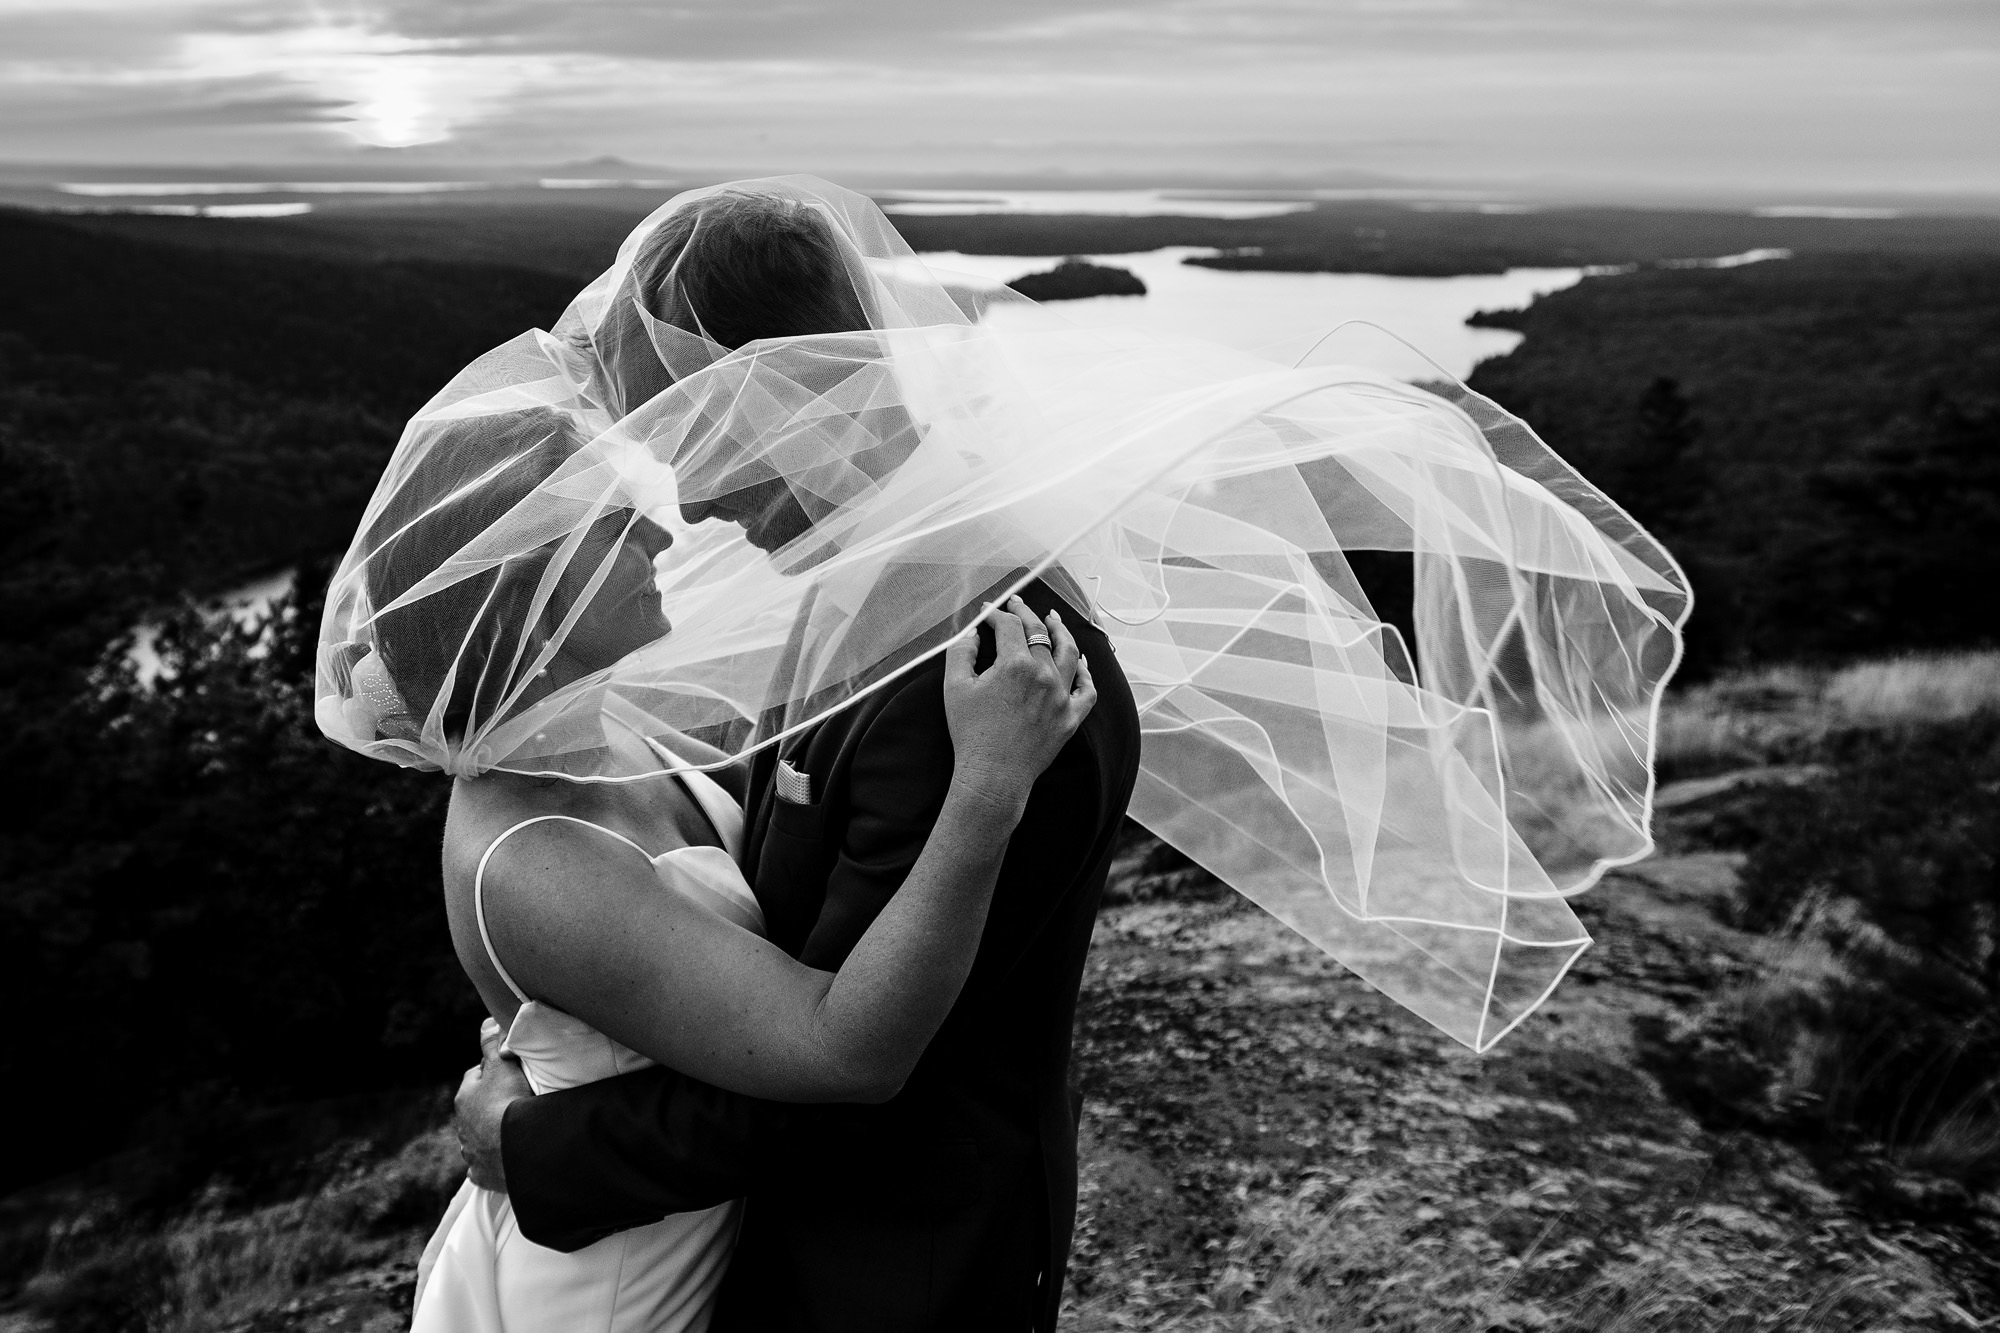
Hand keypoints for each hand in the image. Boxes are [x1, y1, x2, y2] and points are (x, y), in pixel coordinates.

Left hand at [454, 1020, 532, 1192]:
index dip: (493, 1073)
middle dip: (491, 1106)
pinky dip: (493, 1162)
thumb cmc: (509, 1102)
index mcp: (465, 1097)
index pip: (476, 1078)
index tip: (511, 1073)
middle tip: (518, 1101)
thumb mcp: (503, 1065)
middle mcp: (462, 1126)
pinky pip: (485, 1166)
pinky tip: (507, 1158)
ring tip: (516, 1130)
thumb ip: (494, 1043)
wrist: (515, 1148)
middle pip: (477, 1109)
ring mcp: (471, 1152)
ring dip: (492, 1134)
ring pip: (479, 1138)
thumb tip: (487, 1021)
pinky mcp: (482, 1175)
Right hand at [943, 596, 1095, 810]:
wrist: (993, 776)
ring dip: (1062, 632)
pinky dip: (1086, 672)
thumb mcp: (955, 687)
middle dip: (1026, 613)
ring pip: (1070, 653)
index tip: (988, 612)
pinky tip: (1081, 662)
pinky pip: (1088, 689)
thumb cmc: (970, 733)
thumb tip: (974, 634)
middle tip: (1017, 604)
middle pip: (1040, 633)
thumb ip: (962, 652)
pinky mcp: (1071, 718)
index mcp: (1015, 664)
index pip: (1009, 626)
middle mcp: (1045, 675)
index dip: (996, 614)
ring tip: (1054, 620)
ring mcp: (1062, 696)